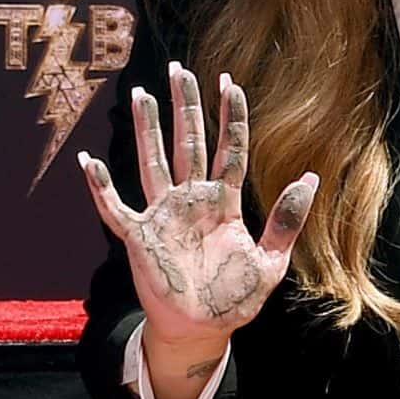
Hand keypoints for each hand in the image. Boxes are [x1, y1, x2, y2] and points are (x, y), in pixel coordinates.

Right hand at [84, 62, 322, 339]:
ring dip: (148, 129)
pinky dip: (101, 187)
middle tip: (179, 68)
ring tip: (141, 93)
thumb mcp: (270, 261)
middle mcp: (192, 201)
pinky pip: (115, 208)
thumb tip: (311, 176)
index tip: (230, 81)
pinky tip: (88, 162)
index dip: (230, 116)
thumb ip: (286, 220)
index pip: (229, 149)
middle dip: (185, 106)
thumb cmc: (234, 298)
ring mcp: (164, 215)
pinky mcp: (140, 237)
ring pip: (153, 162)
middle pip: (188, 142)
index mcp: (224, 203)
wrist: (202, 330)